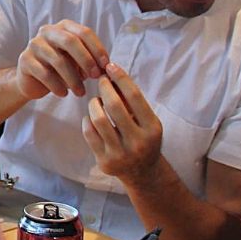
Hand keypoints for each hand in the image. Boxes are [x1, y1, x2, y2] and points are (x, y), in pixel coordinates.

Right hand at [14, 19, 109, 100]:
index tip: (106, 66)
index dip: (97, 49)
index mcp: (64, 27)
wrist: (32, 81)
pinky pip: (45, 74)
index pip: (84, 32)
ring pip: (58, 60)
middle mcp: (47, 31)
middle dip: (86, 60)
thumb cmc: (60, 69)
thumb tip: (107, 68)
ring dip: (73, 79)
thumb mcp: (77, 62)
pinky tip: (63, 94)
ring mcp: (34, 44)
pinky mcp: (25, 60)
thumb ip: (90, 60)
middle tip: (95, 77)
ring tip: (81, 92)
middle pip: (70, 41)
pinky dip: (57, 86)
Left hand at [82, 62, 163, 182]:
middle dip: (104, 88)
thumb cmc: (143, 137)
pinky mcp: (105, 161)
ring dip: (94, 104)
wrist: (143, 172)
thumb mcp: (146, 120)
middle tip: (101, 80)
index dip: (121, 78)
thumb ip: (132, 100)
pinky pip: (89, 133)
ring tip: (96, 101)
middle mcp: (138, 141)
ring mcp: (120, 153)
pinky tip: (92, 118)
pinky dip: (88, 120)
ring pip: (98, 119)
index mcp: (152, 128)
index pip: (134, 97)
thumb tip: (112, 72)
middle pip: (114, 106)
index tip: (111, 66)